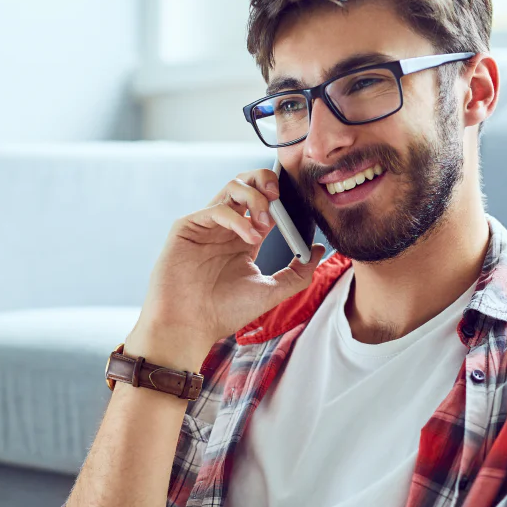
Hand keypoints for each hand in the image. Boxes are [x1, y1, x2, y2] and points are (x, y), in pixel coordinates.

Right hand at [126, 168, 325, 370]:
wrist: (190, 326)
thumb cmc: (224, 311)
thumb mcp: (270, 292)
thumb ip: (297, 273)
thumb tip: (318, 250)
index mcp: (243, 238)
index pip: (265, 204)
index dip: (281, 202)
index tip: (298, 212)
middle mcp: (226, 227)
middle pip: (246, 183)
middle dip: (265, 180)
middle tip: (278, 196)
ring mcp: (206, 225)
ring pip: (231, 187)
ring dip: (254, 196)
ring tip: (265, 221)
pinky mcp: (187, 227)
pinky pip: (216, 208)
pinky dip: (238, 218)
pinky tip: (250, 237)